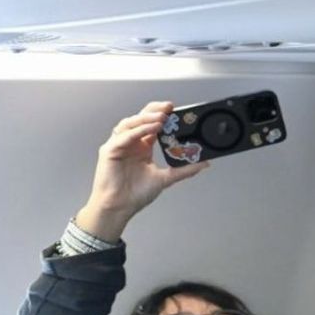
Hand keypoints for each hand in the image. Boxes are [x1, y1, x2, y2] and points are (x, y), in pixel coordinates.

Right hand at [74, 101, 207, 240]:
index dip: (162, 116)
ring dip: (146, 118)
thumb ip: (185, 170)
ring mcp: (119, 145)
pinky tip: (150, 129)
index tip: (176, 110)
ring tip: (162, 116)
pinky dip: (137, 131)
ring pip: (130, 124)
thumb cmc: (135, 194)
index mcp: (142, 147)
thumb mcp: (166, 179)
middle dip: (154, 110)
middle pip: (140, 119)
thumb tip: (204, 163)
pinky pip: (123, 136)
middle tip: (169, 107)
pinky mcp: (110, 150)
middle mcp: (130, 143)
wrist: (120, 207)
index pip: (151, 125)